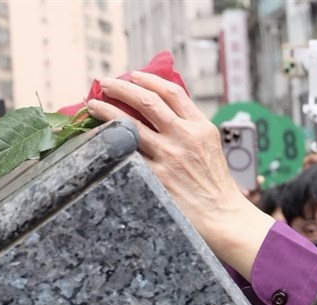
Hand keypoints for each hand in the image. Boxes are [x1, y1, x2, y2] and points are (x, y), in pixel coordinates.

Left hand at [85, 72, 272, 278]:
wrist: (224, 216)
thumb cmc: (217, 185)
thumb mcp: (211, 148)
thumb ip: (190, 128)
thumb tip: (160, 111)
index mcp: (201, 127)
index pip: (172, 93)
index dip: (149, 79)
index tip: (133, 75)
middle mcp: (185, 137)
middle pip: (146, 100)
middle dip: (121, 87)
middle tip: (106, 83)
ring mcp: (169, 157)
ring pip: (129, 123)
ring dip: (105, 110)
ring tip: (93, 105)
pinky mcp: (157, 176)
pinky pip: (127, 153)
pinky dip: (110, 142)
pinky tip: (100, 138)